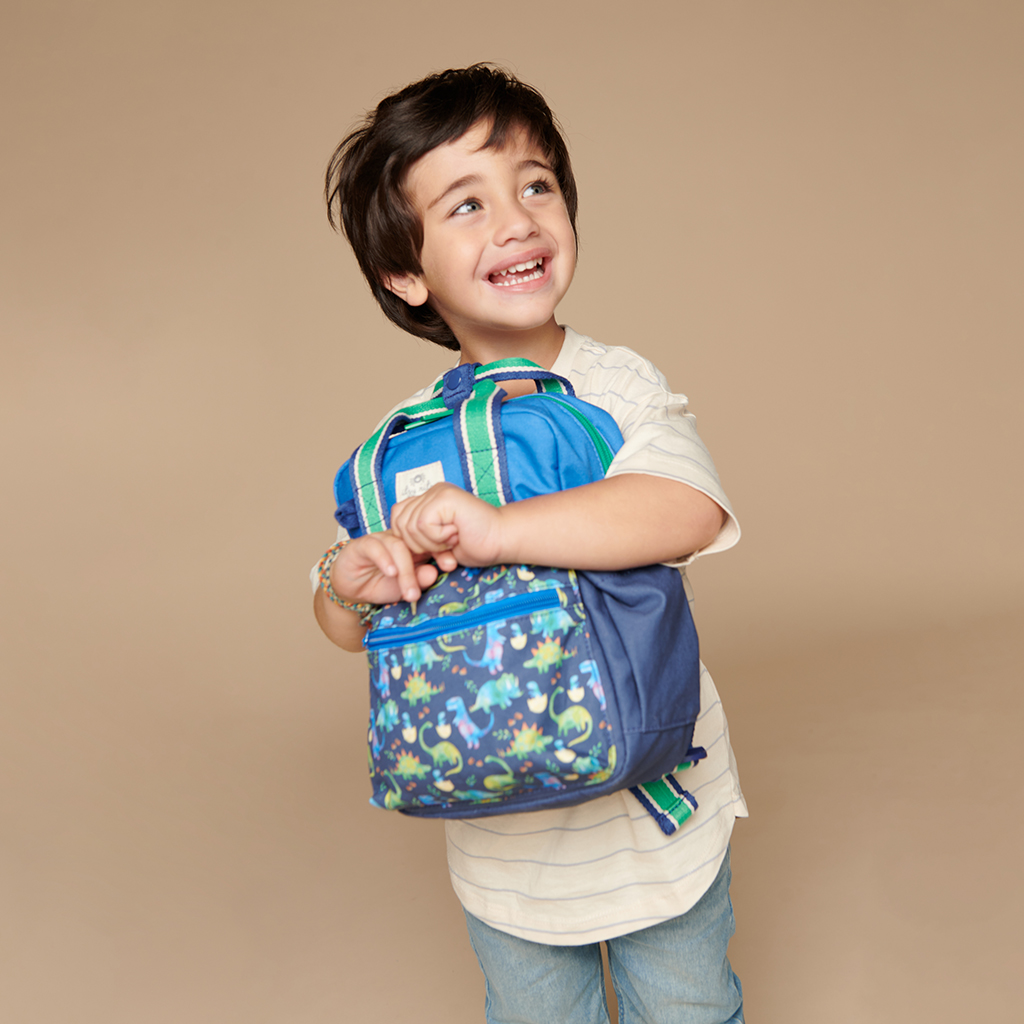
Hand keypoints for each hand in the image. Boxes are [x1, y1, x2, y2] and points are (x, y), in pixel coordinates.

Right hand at [330, 532, 443, 605]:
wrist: (351, 589)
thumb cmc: (380, 584)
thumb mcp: (404, 587)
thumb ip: (419, 580)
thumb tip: (434, 573)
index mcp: (413, 546)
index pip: (431, 542)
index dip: (443, 551)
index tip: (452, 565)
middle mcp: (398, 539)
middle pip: (417, 542)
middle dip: (425, 561)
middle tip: (433, 579)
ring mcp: (380, 540)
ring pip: (397, 546)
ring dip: (405, 569)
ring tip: (409, 590)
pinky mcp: (362, 544)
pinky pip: (375, 547)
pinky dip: (384, 560)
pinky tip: (391, 573)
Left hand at [389, 483, 503, 568]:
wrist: (502, 540)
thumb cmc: (475, 544)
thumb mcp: (436, 543)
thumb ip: (417, 538)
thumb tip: (394, 546)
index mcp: (427, 500)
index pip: (397, 519)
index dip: (411, 541)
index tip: (437, 549)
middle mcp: (430, 491)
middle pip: (399, 523)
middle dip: (419, 545)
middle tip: (446, 545)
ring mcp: (437, 492)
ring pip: (410, 526)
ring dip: (431, 542)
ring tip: (453, 538)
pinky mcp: (444, 497)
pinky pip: (422, 524)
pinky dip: (437, 538)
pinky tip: (455, 534)